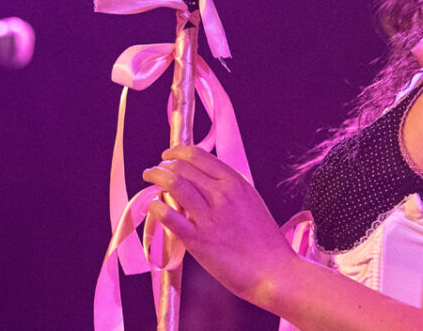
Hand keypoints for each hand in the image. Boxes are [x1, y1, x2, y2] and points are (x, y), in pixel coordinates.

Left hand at [142, 145, 296, 305]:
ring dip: (157, 178)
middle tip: (156, 170)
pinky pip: (171, 219)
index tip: (169, 154)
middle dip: (164, 165)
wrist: (274, 271)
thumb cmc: (264, 240)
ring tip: (149, 179)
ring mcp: (210, 218)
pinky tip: (153, 205)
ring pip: (175, 185)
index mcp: (236, 183)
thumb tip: (203, 180)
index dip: (178, 152)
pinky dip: (158, 207)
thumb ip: (228, 189)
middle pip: (183, 168)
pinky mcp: (199, 242)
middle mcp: (222, 195)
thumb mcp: (250, 201)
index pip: (199, 156)